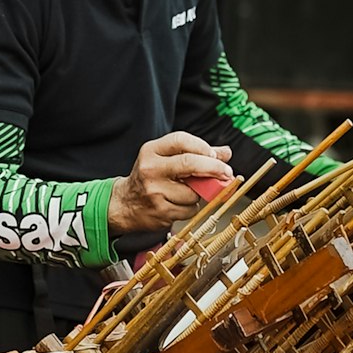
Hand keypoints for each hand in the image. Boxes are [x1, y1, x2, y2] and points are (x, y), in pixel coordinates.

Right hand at [107, 132, 233, 234]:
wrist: (125, 203)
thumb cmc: (151, 177)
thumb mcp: (167, 158)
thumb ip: (196, 153)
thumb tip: (225, 152)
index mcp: (151, 150)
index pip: (181, 140)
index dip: (203, 147)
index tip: (217, 155)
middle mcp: (150, 169)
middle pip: (189, 163)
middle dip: (213, 167)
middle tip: (227, 172)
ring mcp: (155, 191)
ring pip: (193, 192)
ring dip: (199, 194)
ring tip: (185, 192)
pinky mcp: (161, 211)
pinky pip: (190, 210)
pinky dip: (191, 208)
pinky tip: (179, 204)